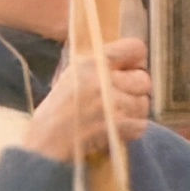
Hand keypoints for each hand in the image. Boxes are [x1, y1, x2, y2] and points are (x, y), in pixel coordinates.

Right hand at [28, 37, 151, 163]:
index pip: (136, 48)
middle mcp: (102, 78)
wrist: (45, 142)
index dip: (136, 61)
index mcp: (91, 62)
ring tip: (113, 117)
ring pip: (144, 104)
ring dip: (133, 113)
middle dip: (135, 92)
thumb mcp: (74, 75)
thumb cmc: (59, 110)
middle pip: (144, 80)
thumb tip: (135, 63)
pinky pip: (141, 124)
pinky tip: (113, 130)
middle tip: (119, 101)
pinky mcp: (117, 125)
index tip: (129, 71)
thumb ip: (102, 66)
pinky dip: (131, 131)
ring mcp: (111, 102)